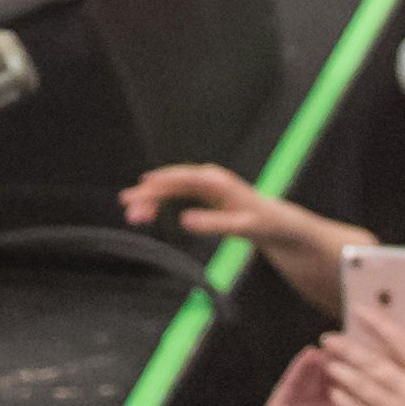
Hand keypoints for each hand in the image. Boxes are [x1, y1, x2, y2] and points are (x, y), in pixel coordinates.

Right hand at [123, 157, 309, 248]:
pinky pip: (177, 193)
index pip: (180, 180)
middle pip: (171, 182)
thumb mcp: (242, 228)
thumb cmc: (261, 224)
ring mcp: (205, 184)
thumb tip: (184, 220)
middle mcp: (208, 178)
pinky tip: (149, 211)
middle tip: (126, 208)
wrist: (278, 222)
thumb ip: (214, 224)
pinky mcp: (204, 193)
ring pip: (171, 188)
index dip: (157, 185)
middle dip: (148, 194)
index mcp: (215, 181)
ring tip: (133, 215)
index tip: (138, 191)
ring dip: (152, 199)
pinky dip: (162, 201)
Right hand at [235, 343, 362, 405]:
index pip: (363, 392)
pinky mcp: (284, 403)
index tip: (386, 355)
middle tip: (361, 338)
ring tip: (337, 342)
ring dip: (328, 357)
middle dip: (351, 358)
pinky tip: (310, 355)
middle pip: (342, 376)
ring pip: (320, 374)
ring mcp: (307, 402)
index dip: (372, 374)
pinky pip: (294, 382)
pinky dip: (302, 368)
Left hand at [320, 317, 404, 405]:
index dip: (378, 322)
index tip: (357, 309)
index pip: (402, 341)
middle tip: (328, 338)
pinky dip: (343, 399)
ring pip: (361, 386)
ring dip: (341, 371)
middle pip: (374, 363)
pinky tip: (334, 391)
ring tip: (328, 362)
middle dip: (347, 348)